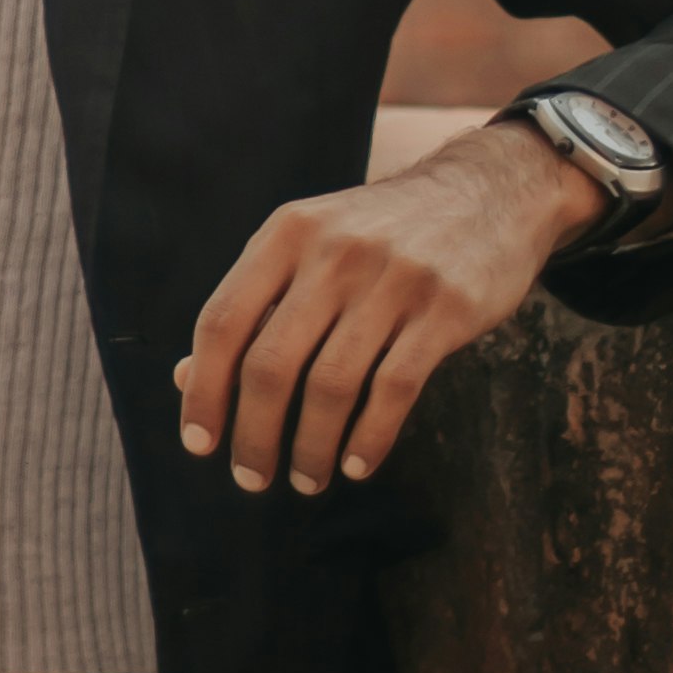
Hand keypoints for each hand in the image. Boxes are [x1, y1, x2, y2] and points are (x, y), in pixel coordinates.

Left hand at [176, 118, 603, 496]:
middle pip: (271, 363)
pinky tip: (356, 465)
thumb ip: (254, 304)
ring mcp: (392, 279)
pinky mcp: (445, 308)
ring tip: (305, 480)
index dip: (202, 390)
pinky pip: (394, 389)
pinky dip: (369, 438)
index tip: (199, 444)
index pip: (222, 321)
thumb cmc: (381, 233)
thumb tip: (186, 378)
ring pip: (331, 385)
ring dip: (310, 448)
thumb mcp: (311, 247)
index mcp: (287, 233)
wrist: (487, 192)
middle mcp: (334, 252)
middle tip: (251, 479)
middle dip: (254, 435)